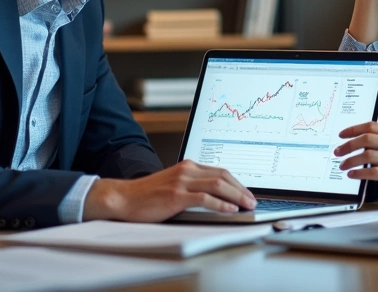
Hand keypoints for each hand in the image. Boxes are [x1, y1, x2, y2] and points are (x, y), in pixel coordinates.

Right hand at [83, 159, 255, 221]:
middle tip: (252, 201)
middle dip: (241, 189)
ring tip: (246, 206)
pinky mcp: (176, 195)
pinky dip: (220, 204)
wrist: (124, 198)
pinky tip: (229, 210)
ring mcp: (182, 182)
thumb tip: (216, 197)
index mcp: (188, 167)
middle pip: (223, 176)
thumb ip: (192, 186)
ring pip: (218, 184)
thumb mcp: (174, 185)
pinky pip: (204, 198)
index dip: (237, 183)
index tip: (247, 194)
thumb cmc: (147, 195)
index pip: (220, 171)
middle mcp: (187, 170)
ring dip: (236, 196)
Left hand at [334, 122, 377, 202]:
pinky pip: (373, 172)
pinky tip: (352, 175)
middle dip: (348, 145)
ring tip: (343, 165)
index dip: (353, 129)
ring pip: (367, 155)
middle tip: (338, 151)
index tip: (342, 135)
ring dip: (350, 160)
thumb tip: (360, 141)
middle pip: (366, 139)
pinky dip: (359, 173)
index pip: (371, 126)